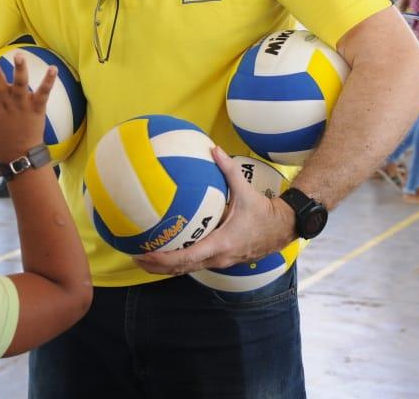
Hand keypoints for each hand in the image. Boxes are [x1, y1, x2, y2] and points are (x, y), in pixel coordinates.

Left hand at [134, 148, 294, 275]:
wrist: (283, 228)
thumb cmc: (264, 212)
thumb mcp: (246, 191)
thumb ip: (228, 170)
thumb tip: (214, 149)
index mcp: (221, 244)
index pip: (186, 257)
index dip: (163, 259)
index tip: (145, 254)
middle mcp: (218, 258)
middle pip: (181, 269)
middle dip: (156, 266)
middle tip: (135, 256)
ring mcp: (220, 262)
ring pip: (187, 270)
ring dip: (166, 267)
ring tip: (144, 257)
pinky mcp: (221, 260)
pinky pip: (196, 264)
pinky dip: (179, 262)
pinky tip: (167, 251)